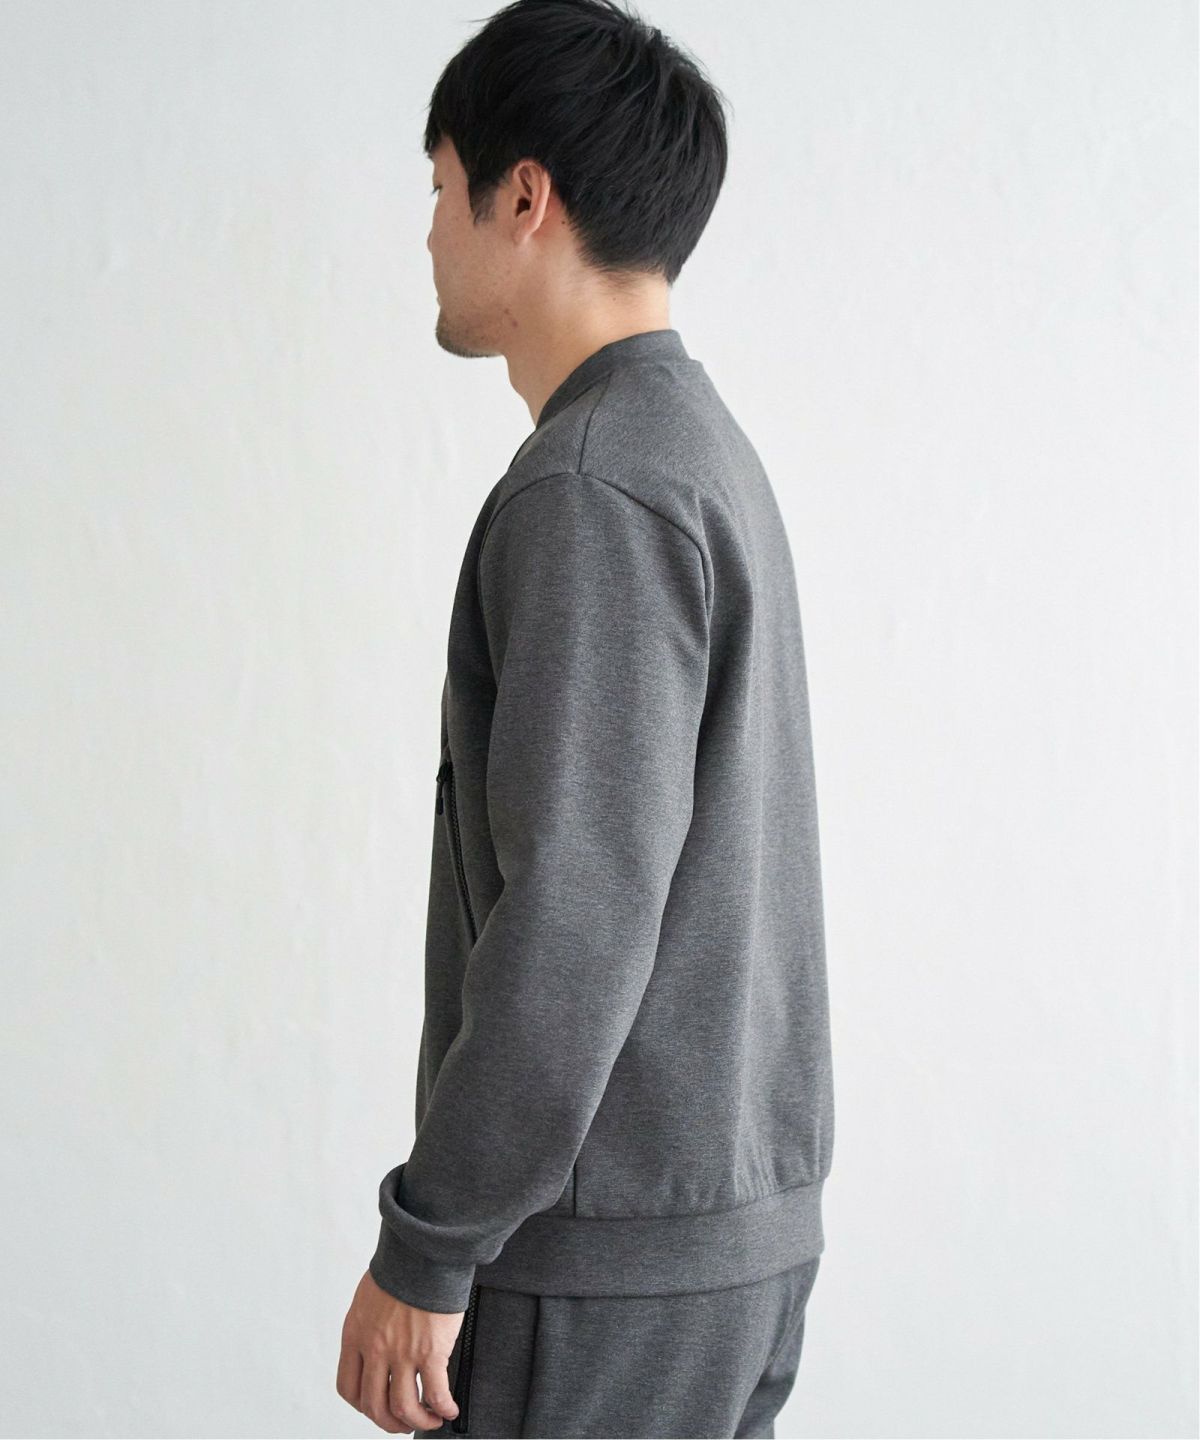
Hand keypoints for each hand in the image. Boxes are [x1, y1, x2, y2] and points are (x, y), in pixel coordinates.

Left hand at [337, 1269, 463, 1433]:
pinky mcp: (430, 1351)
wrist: (422, 1251)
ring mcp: (402, 1353)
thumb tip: (378, 1344)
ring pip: (404, 1408)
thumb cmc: (401, 1267)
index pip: (349, 1388)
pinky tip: (450, 1409)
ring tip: (430, 1419)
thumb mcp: (368, 1298)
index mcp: (356, 1335)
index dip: (363, 1405)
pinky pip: (436, 1394)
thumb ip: (369, 1326)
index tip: (376, 1407)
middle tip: (404, 1422)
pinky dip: (443, 1409)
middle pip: (374, 1406)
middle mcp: (375, 1349)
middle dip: (390, 1422)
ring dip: (418, 1422)